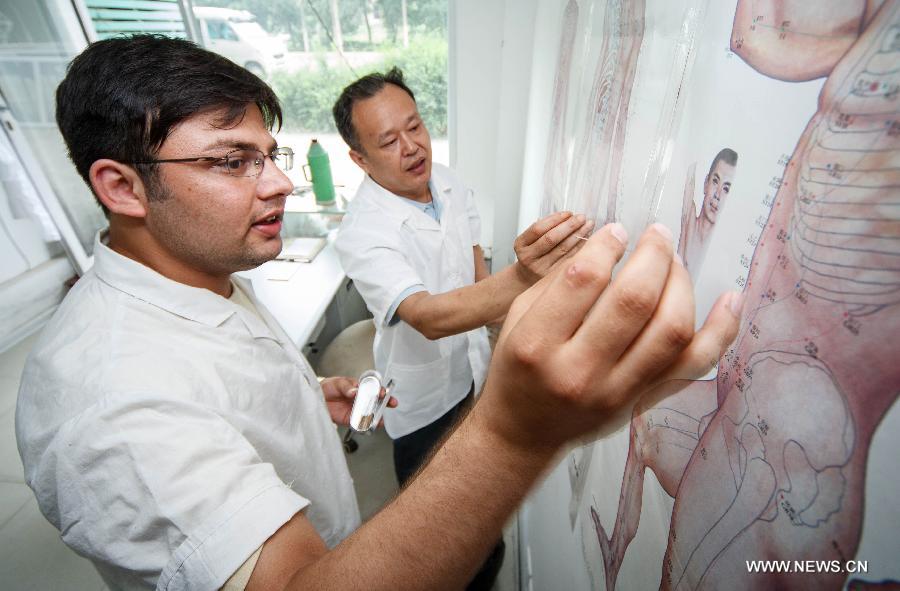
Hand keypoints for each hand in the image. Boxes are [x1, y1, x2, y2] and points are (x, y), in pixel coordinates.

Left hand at [320, 376, 397, 426]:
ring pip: (370, 413)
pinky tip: (369, 425)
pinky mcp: (350, 419)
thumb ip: (347, 387)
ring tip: (380, 418)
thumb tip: (354, 391)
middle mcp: (361, 399)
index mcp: (360, 387)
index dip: (380, 390)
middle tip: (391, 403)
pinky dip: (365, 425)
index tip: (383, 392)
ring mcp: (357, 409)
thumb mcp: (338, 383)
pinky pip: (360, 423)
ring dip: (377, 416)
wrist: (316, 397)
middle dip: (385, 402)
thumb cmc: (328, 387)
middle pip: (376, 401)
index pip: (374, 388)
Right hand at [478, 222, 741, 450]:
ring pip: (670, 329)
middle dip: (653, 254)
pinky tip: (730, 299)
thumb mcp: (517, 318)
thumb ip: (558, 281)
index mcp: (537, 343)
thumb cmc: (519, 369)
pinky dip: (721, 331)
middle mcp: (577, 372)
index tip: (617, 232)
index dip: (607, 245)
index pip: (583, 279)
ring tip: (674, 262)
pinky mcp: (642, 403)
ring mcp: (615, 393)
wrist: (523, 432)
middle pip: (633, 300)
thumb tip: (609, 246)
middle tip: (657, 235)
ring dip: (681, 284)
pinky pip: (693, 366)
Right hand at [513, 211, 593, 282]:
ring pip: (563, 249)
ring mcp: (541, 268)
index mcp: (521, 244)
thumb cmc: (533, 254)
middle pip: (551, 238)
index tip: (568, 213)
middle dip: (569, 226)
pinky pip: (570, 258)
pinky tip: (587, 239)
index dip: (555, 219)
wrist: (528, 277)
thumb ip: (544, 228)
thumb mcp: (530, 240)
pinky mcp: (553, 276)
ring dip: (578, 234)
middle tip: (581, 217)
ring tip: (588, 225)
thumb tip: (568, 216)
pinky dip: (580, 247)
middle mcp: (529, 257)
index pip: (538, 228)